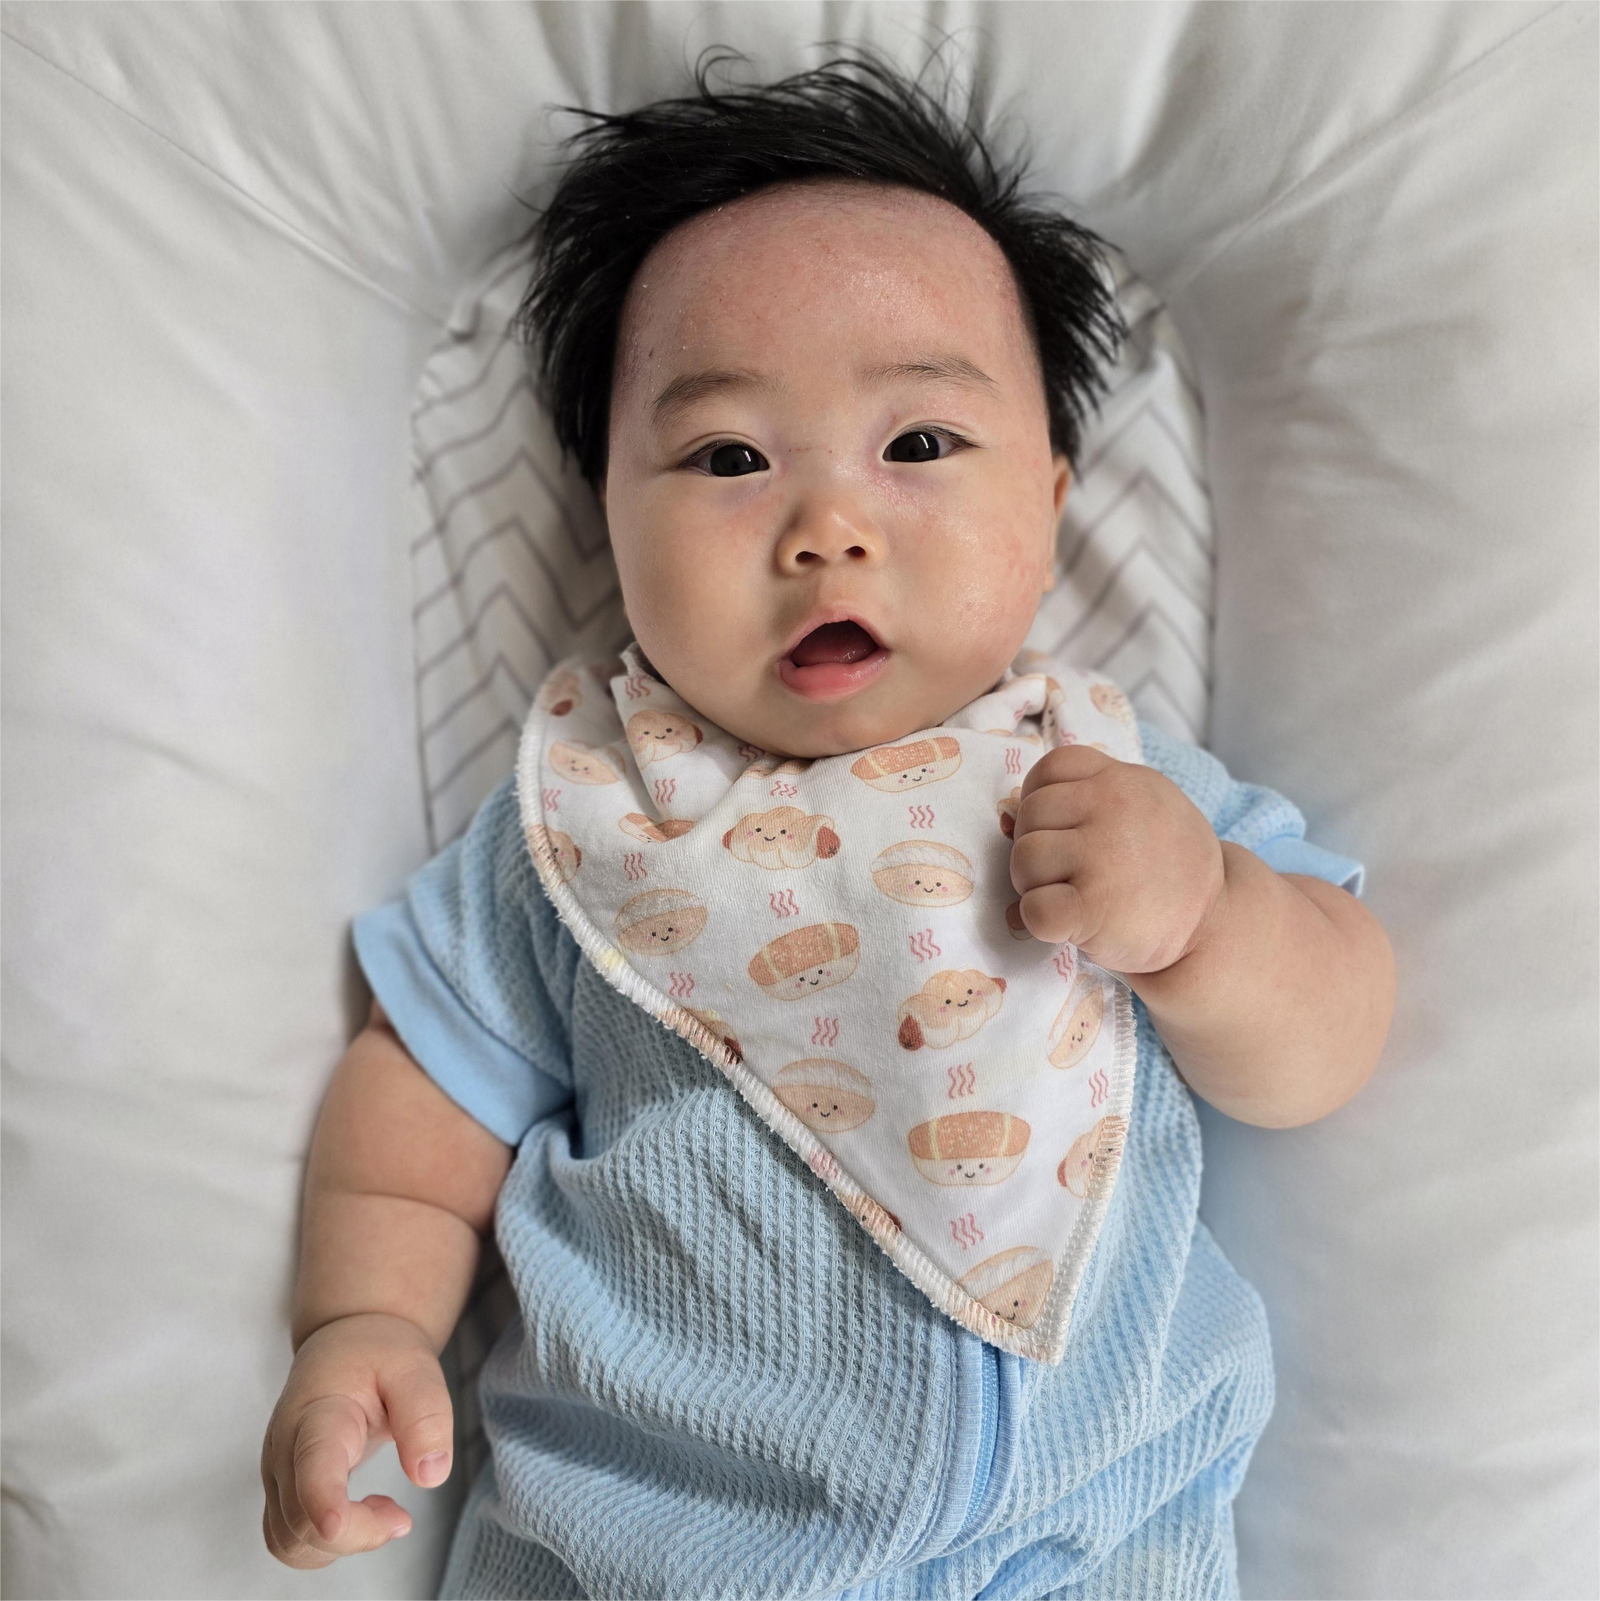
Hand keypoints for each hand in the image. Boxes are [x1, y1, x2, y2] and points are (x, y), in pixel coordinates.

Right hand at [261, 1312, 453, 1568]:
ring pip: (290, 1542)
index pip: (312, 1461)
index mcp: (319, 1412)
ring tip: (387, 1512)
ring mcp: (277, 1475)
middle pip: (300, 1520)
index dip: (319, 1499)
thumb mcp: (415, 1368)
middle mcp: (284, 1450)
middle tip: (403, 1517)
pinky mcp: (282, 1492)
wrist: (345, 1346)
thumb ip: (425, 1416)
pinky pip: (290, 1542)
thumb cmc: (380, 1356)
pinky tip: (364, 1516)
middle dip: (355, 1534)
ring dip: (341, 1545)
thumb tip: (431, 1476)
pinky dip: (327, 1546)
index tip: (336, 1525)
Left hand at [1009, 744, 1224, 974]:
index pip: (1050, 768)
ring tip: (1073, 896)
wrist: (1213, 927)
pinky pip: (1033, 908)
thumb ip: (1085, 802)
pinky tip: (1069, 924)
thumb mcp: (1141, 811)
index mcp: (1121, 779)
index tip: (1064, 831)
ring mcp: (1103, 854)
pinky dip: (1039, 921)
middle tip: (1071, 873)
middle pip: (1029, 815)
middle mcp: (1112, 807)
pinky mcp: (1094, 907)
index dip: (1042, 801)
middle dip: (1038, 847)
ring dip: (1035, 885)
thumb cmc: (1164, 869)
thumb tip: (1006, 820)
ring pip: (1023, 858)